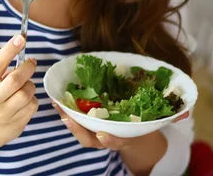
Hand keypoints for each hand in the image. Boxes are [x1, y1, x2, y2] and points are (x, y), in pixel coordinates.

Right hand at [0, 35, 38, 153]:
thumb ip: (0, 72)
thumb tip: (23, 57)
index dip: (10, 49)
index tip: (20, 38)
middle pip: (16, 78)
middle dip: (28, 68)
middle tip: (32, 63)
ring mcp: (5, 112)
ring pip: (28, 92)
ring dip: (29, 87)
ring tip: (23, 88)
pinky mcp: (17, 123)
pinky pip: (33, 105)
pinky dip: (32, 101)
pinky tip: (23, 103)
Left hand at [52, 103, 189, 151]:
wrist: (131, 130)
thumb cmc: (140, 122)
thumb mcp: (152, 121)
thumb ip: (165, 116)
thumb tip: (184, 113)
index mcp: (122, 137)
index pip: (114, 141)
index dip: (108, 139)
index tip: (102, 134)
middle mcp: (105, 136)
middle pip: (89, 139)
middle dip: (78, 129)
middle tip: (68, 118)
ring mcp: (93, 130)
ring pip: (78, 130)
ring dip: (67, 118)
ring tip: (58, 107)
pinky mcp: (84, 120)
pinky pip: (72, 118)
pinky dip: (64, 109)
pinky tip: (55, 98)